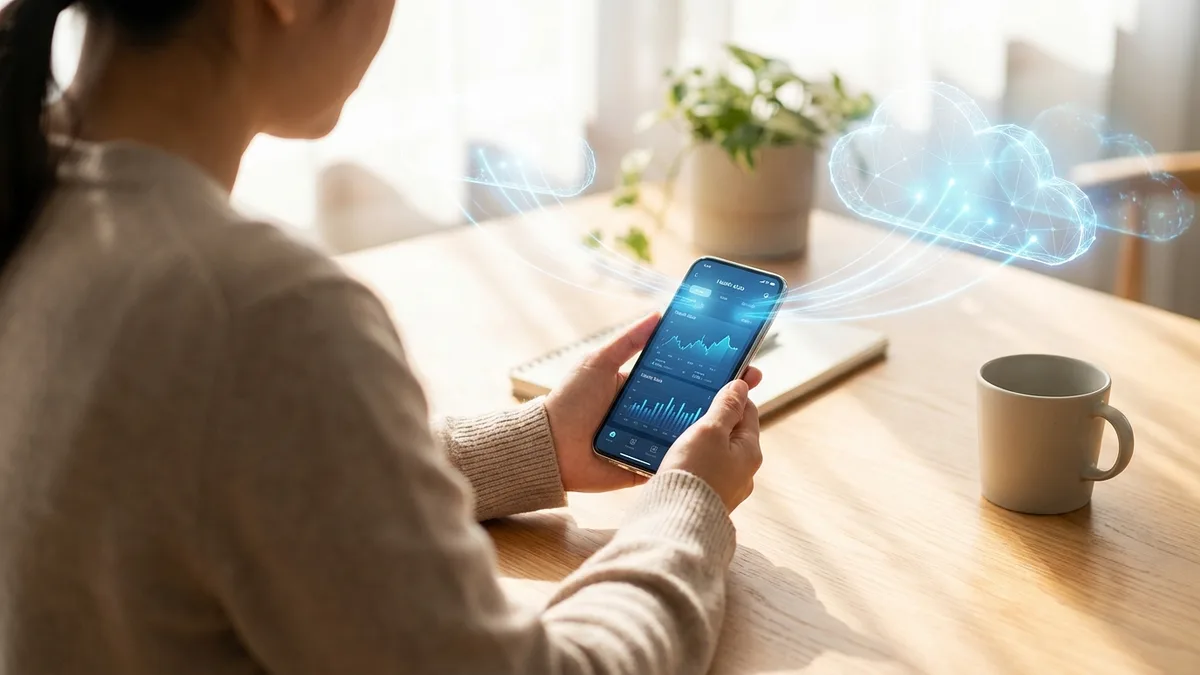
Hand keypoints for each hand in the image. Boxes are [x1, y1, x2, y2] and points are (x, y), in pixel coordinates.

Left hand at [544, 313, 762, 492]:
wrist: (549, 447)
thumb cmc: (570, 402)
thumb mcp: (599, 363)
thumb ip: (628, 341)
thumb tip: (658, 314)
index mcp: (644, 388)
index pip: (687, 376)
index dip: (712, 369)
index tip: (740, 361)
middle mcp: (652, 413)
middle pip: (695, 403)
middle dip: (724, 396)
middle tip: (752, 386)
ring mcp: (652, 440)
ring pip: (690, 432)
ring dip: (714, 425)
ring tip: (745, 416)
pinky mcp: (647, 465)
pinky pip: (675, 459)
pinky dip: (694, 455)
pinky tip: (719, 448)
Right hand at [658, 379, 761, 511]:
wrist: (676, 520)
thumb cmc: (694, 473)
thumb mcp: (709, 430)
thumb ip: (726, 407)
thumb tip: (741, 385)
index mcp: (750, 451)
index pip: (748, 411)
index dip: (732, 395)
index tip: (715, 384)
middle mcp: (745, 472)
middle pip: (733, 433)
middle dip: (715, 420)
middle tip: (692, 410)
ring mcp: (728, 488)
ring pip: (718, 453)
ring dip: (703, 442)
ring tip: (680, 435)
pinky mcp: (709, 499)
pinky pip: (706, 472)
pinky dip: (695, 461)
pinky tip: (678, 459)